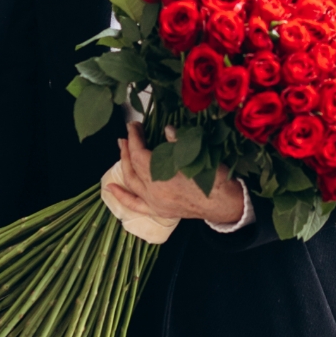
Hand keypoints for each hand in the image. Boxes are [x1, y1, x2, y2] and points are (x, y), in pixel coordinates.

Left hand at [107, 122, 244, 223]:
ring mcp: (154, 203)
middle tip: (128, 134)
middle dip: (128, 148)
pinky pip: (134, 205)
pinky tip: (110, 189)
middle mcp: (154, 191)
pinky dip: (121, 196)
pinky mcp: (158, 211)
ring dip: (124, 165)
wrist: (225, 204)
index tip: (134, 125)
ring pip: (131, 182)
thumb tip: (166, 130)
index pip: (140, 154)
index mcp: (162, 176)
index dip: (134, 138)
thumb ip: (178, 143)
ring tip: (121, 149)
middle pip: (133, 166)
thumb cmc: (213, 178)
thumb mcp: (197, 155)